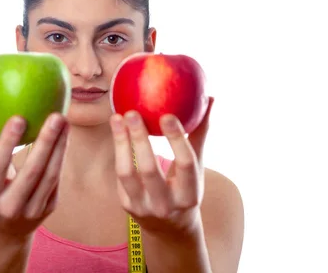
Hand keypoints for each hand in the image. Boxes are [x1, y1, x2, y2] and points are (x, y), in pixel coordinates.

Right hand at [0, 104, 68, 238]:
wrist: (3, 235)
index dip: (7, 142)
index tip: (18, 116)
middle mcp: (10, 206)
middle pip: (32, 172)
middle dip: (46, 143)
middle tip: (56, 115)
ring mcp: (32, 210)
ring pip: (50, 175)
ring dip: (60, 147)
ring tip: (64, 121)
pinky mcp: (49, 208)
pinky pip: (56, 178)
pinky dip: (61, 156)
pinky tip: (65, 136)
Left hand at [109, 97, 213, 236]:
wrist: (170, 228)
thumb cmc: (186, 188)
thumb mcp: (197, 168)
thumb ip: (200, 135)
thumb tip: (210, 99)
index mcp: (190, 195)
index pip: (185, 165)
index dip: (176, 140)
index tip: (167, 115)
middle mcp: (166, 204)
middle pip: (149, 170)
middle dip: (139, 139)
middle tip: (133, 112)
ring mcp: (143, 207)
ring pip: (127, 173)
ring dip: (121, 143)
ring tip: (118, 118)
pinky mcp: (126, 205)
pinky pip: (119, 175)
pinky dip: (118, 151)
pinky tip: (117, 130)